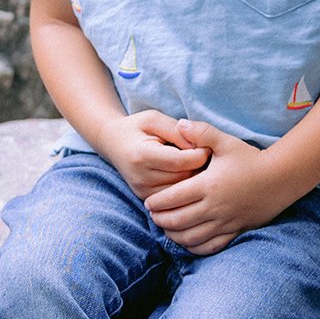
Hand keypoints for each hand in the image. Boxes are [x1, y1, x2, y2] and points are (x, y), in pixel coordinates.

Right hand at [94, 109, 208, 200]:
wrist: (112, 143)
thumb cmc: (136, 127)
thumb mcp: (155, 119)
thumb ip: (177, 131)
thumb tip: (199, 146)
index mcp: (142, 155)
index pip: (180, 161)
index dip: (199, 154)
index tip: (207, 145)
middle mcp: (141, 177)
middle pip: (183, 178)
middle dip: (199, 167)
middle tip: (206, 154)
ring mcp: (142, 191)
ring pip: (181, 191)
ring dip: (194, 179)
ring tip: (196, 164)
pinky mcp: (145, 199)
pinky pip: (174, 199)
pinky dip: (183, 187)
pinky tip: (185, 174)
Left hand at [144, 120, 286, 255]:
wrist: (280, 178)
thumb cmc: (251, 159)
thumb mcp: (225, 142)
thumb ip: (201, 133)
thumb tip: (180, 125)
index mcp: (208, 185)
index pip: (173, 198)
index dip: (157, 203)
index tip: (148, 202)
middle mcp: (214, 207)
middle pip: (178, 221)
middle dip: (161, 220)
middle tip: (153, 215)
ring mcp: (225, 222)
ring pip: (192, 238)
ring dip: (174, 235)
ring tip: (166, 228)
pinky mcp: (235, 231)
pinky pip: (211, 246)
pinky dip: (195, 247)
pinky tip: (188, 242)